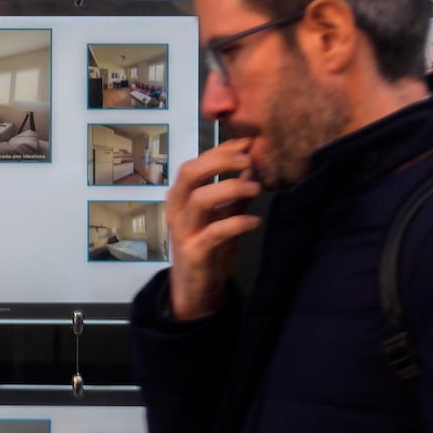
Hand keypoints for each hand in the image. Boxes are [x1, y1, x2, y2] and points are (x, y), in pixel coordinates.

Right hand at [165, 138, 262, 320]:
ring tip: (256, 188)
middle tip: (248, 159)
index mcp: (181, 197)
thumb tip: (252, 165)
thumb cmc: (208, 248)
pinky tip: (254, 221)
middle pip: (190, 173)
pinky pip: (215, 232)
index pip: (197, 163)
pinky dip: (237, 223)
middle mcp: (177, 210)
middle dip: (220, 161)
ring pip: (200, 199)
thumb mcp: (222, 215)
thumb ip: (234, 193)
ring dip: (230, 188)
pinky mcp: (194, 252)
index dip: (221, 150)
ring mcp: (183, 231)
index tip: (247, 142)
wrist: (195, 290)